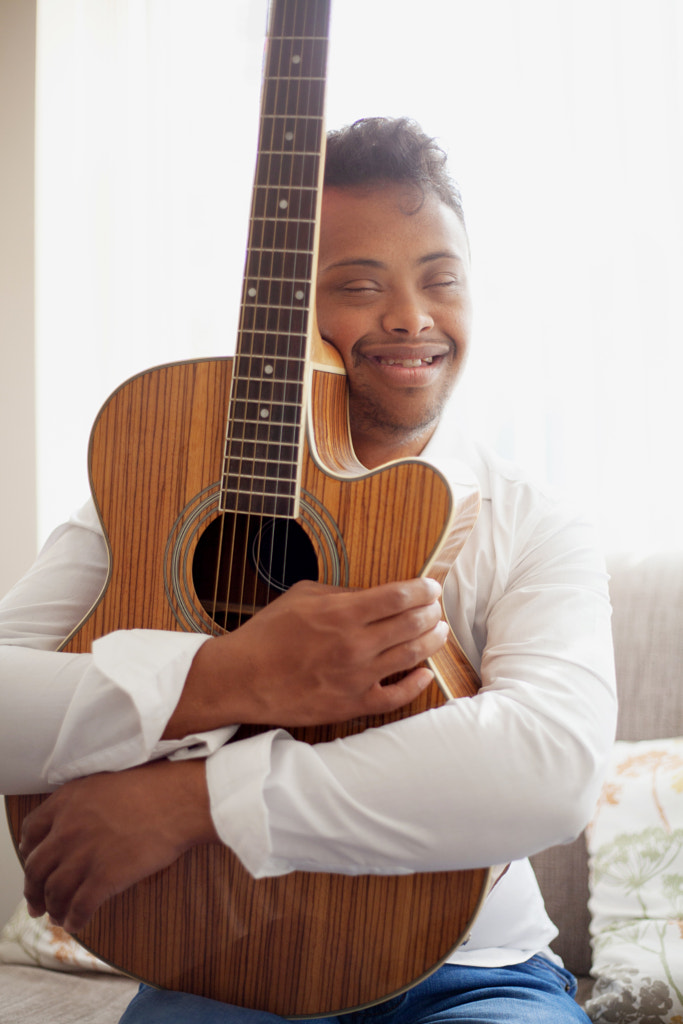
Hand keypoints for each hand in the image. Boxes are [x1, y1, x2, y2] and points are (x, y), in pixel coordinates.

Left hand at [19, 759, 217, 933]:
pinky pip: (80, 907)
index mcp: (68, 800)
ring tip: (57, 916)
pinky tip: (76, 924)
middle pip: (36, 868)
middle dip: (33, 890)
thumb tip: (77, 822)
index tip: (32, 862)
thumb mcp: (106, 782)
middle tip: (35, 903)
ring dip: (53, 908)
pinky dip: (75, 920)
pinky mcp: (104, 878)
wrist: (180, 801)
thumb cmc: (154, 786)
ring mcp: (84, 855)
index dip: (28, 852)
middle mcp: (68, 828)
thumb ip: (83, 802)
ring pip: (54, 891)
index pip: (31, 831)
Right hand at [166, 577, 448, 735]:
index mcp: (342, 613)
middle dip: (431, 613)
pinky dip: (416, 684)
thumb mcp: (302, 596)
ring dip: (432, 641)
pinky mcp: (352, 705)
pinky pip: (396, 697)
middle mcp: (355, 645)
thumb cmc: (268, 633)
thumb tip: (372, 595)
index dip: (423, 589)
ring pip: (411, 657)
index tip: (431, 587)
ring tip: (439, 632)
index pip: (399, 596)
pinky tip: (425, 673)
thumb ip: (342, 593)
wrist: (242, 678)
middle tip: (436, 608)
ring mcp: (356, 677)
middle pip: (412, 624)